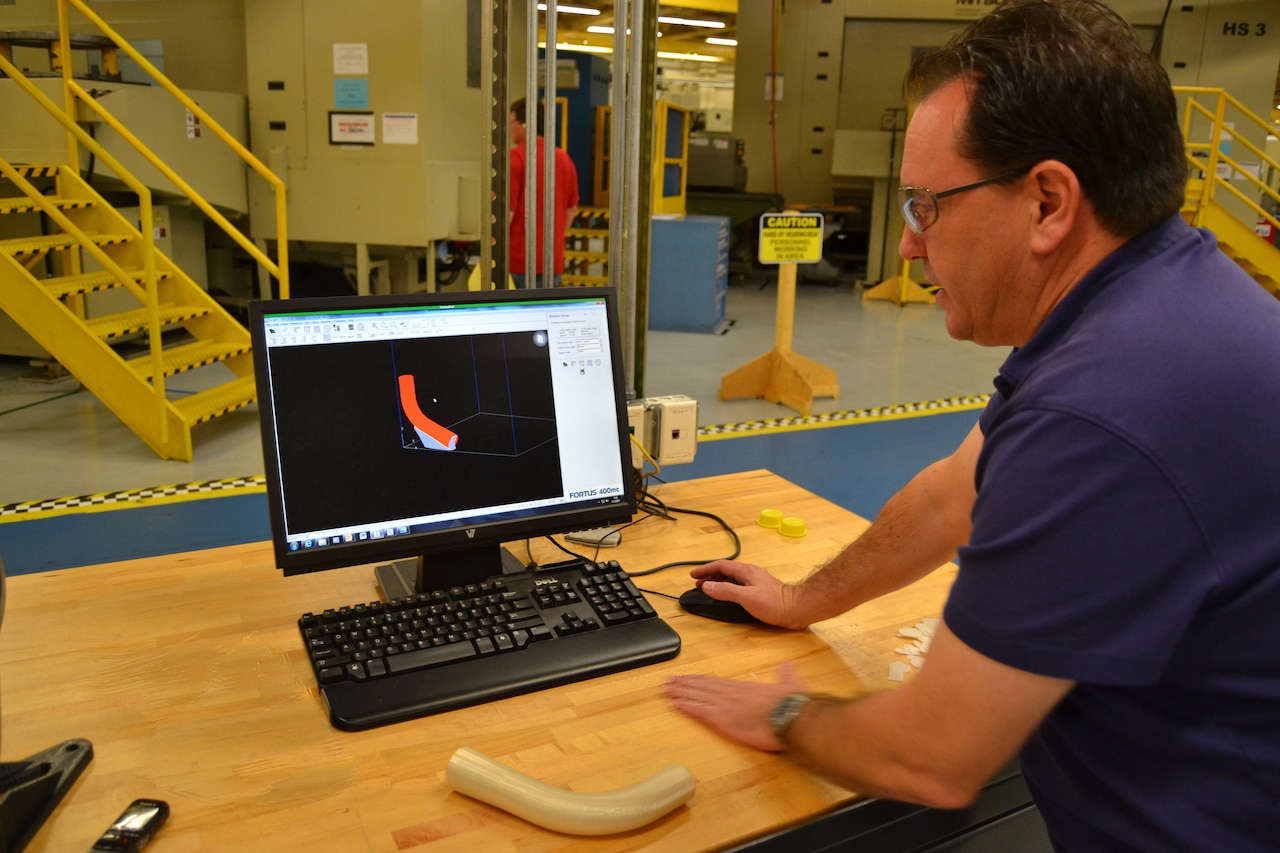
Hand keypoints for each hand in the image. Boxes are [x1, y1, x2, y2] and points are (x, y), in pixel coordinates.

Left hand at [664, 663, 807, 751]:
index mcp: (744, 687)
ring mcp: (725, 705)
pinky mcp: (723, 720)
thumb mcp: (790, 684)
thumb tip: (789, 665)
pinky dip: (686, 707)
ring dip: (680, 693)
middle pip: (702, 686)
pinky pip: (700, 712)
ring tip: (665, 690)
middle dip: (684, 684)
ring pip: (697, 696)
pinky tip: (674, 705)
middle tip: (668, 681)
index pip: (716, 682)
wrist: (792, 716)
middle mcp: (731, 693)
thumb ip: (786, 674)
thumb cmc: (792, 704)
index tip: (688, 677)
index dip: (700, 680)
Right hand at [690, 560, 806, 628]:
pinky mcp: (760, 590)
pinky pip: (738, 585)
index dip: (705, 569)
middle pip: (726, 571)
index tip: (693, 575)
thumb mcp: (746, 597)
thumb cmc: (773, 603)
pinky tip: (727, 596)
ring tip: (708, 589)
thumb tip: (706, 585)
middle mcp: (750, 573)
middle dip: (710, 575)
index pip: (721, 566)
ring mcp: (755, 581)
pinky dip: (727, 588)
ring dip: (718, 582)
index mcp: (746, 571)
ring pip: (732, 578)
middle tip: (697, 583)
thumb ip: (725, 591)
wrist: (797, 608)